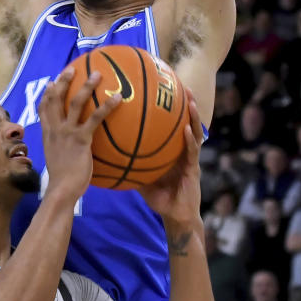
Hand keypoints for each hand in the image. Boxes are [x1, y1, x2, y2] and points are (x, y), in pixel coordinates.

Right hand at [38, 67, 121, 200]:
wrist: (62, 189)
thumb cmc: (63, 179)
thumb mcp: (58, 159)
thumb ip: (63, 148)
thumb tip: (74, 147)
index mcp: (48, 134)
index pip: (43, 109)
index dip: (47, 93)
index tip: (53, 82)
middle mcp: (55, 130)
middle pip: (56, 99)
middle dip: (63, 82)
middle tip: (72, 69)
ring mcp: (67, 133)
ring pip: (75, 103)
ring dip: (86, 86)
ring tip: (97, 74)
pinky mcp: (81, 140)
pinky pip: (95, 118)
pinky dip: (107, 106)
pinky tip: (118, 98)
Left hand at [138, 90, 201, 224]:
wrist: (175, 216)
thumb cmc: (159, 198)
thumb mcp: (140, 179)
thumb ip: (129, 167)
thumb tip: (106, 158)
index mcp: (171, 151)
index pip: (170, 127)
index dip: (169, 111)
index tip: (162, 92)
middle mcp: (182, 151)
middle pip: (184, 124)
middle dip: (184, 105)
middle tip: (180, 85)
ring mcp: (190, 159)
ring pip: (194, 132)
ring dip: (193, 117)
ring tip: (190, 100)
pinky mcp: (194, 169)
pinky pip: (191, 152)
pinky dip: (189, 140)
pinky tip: (187, 130)